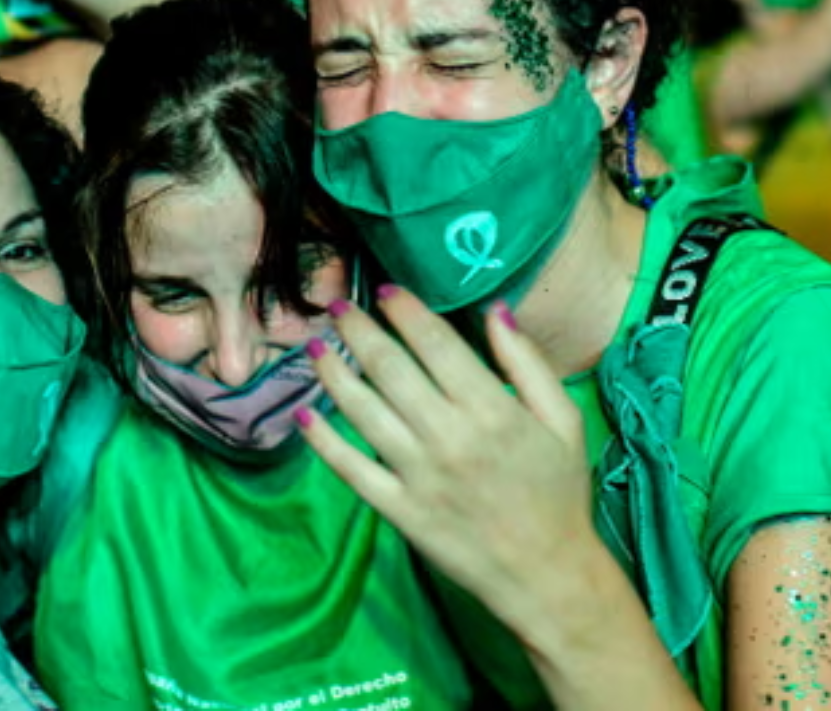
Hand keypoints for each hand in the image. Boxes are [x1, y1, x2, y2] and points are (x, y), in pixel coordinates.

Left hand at [300, 287, 601, 636]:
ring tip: (314, 346)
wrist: (548, 575)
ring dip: (334, 373)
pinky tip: (303, 413)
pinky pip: (351, 469)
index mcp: (491, 409)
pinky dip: (324, 441)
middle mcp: (449, 436)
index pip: (436, 344)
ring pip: (364, 411)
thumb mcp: (563, 420)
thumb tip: (496, 308)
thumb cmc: (558, 492)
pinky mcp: (398, 509)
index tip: (384, 291)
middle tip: (337, 306)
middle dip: (359, 331)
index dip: (405, 312)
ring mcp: (418, 474)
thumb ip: (527, 363)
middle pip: (391, 369)